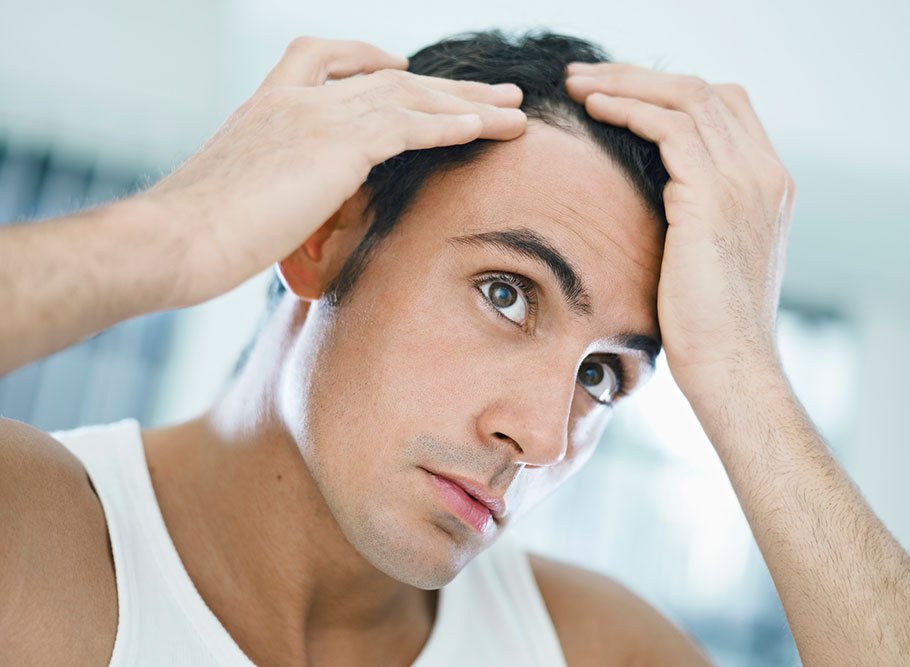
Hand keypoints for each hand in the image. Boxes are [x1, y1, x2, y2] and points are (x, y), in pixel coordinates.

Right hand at [139, 37, 526, 307]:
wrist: (173, 241)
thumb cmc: (192, 238)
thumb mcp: (234, 201)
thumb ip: (271, 192)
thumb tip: (292, 220)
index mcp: (266, 106)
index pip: (323, 57)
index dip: (369, 57)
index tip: (403, 65)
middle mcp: (295, 99)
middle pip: (386, 77)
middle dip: (445, 85)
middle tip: (494, 92)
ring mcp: (315, 116)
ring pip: (409, 97)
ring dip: (469, 104)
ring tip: (515, 110)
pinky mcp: (335, 146)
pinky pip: (410, 126)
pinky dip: (453, 124)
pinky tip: (487, 127)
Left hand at [564, 63, 794, 400]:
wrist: (732, 367)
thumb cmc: (711, 329)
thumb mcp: (711, 261)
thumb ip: (699, 220)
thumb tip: (663, 206)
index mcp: (769, 184)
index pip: (726, 107)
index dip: (671, 91)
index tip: (620, 94)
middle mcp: (765, 173)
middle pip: (703, 90)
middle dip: (641, 77)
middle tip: (589, 77)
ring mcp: (745, 180)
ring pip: (684, 98)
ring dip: (625, 83)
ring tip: (578, 84)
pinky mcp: (713, 196)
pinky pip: (667, 126)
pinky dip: (627, 108)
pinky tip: (591, 108)